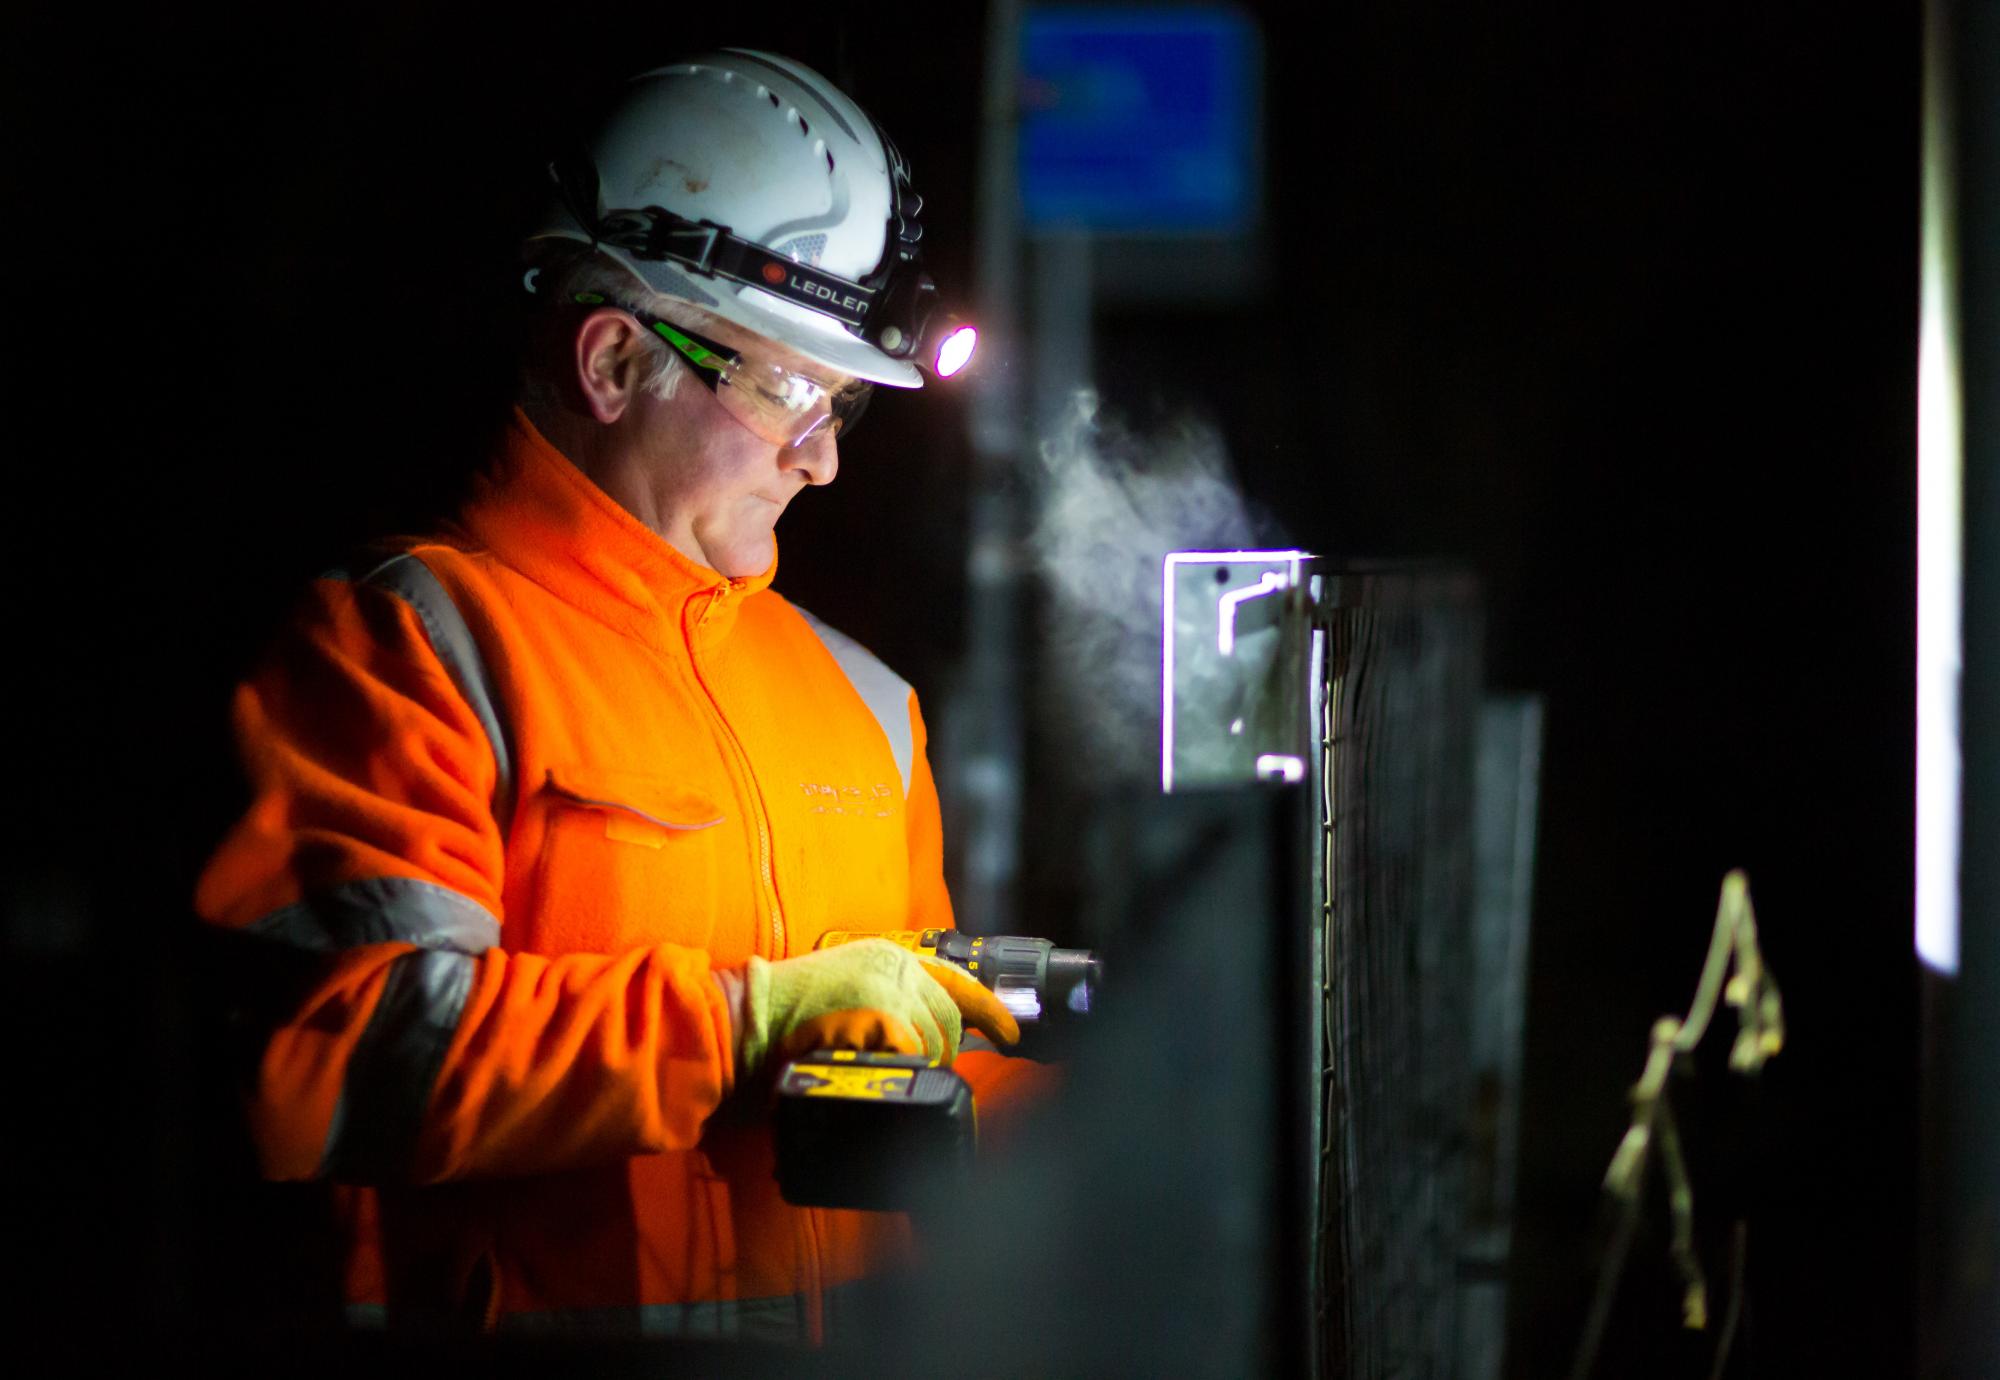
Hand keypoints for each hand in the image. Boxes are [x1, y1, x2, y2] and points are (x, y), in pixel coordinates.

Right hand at [726, 938, 1019, 1079]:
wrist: (745, 1019)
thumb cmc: (785, 1019)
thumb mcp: (844, 995)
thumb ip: (885, 1005)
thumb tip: (924, 1038)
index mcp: (887, 958)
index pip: (955, 981)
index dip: (989, 1011)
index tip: (1011, 1033)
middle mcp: (895, 966)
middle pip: (950, 1018)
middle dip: (941, 1052)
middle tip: (909, 1070)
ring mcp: (890, 988)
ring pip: (939, 1041)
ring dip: (921, 1067)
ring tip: (882, 1072)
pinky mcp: (881, 1015)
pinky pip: (916, 1053)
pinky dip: (904, 1069)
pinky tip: (881, 1073)